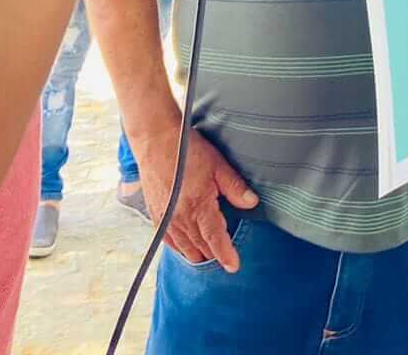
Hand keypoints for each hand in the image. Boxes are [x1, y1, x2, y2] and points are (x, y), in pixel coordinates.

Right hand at [139, 127, 258, 272]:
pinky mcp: (155, 214)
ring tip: (208, 257)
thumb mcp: (218, 165)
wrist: (155, 141)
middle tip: (225, 259)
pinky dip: (178, 247)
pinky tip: (185, 248)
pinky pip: (168, 240)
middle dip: (213, 254)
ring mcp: (165, 218)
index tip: (234, 266)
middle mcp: (180, 218)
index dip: (225, 254)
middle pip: (199, 246)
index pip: (215, 239)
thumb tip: (252, 203)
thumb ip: (235, 187)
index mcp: (198, 206)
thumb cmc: (188, 150)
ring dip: (196, 253)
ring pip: (183, 247)